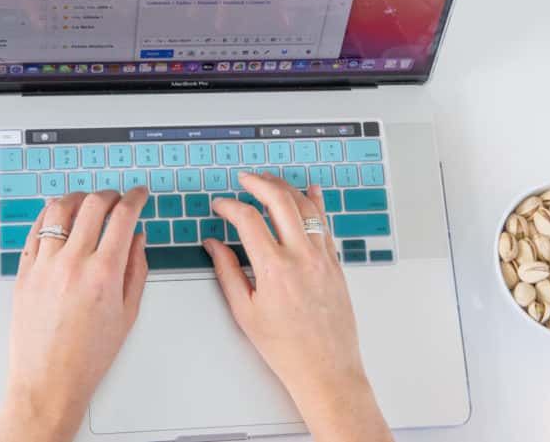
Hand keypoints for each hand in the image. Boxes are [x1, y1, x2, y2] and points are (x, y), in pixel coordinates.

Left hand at [0, 188, 148, 441]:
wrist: (48, 383)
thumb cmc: (90, 356)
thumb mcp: (128, 314)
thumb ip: (136, 269)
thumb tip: (137, 237)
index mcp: (104, 274)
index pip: (123, 216)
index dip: (135, 197)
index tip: (140, 194)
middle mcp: (73, 263)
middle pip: (92, 204)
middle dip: (110, 194)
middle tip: (117, 198)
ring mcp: (44, 266)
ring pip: (59, 209)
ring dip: (78, 198)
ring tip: (86, 203)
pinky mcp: (24, 273)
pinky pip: (35, 231)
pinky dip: (50, 215)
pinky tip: (59, 217)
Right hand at [204, 172, 393, 441]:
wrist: (325, 369)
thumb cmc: (284, 347)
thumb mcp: (245, 312)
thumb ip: (227, 271)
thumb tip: (213, 244)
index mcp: (274, 269)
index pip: (247, 219)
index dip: (229, 206)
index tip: (220, 205)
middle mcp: (301, 256)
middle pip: (280, 200)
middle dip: (259, 183)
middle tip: (245, 180)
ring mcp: (323, 257)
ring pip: (306, 206)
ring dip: (285, 188)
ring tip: (270, 182)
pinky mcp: (336, 262)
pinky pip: (326, 223)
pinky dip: (317, 203)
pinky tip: (311, 191)